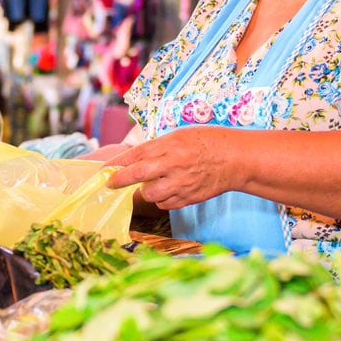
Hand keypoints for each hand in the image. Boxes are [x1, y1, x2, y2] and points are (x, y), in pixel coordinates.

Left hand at [103, 128, 245, 211]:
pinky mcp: (188, 199)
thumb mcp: (179, 136)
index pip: (137, 155)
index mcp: (171, 146)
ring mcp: (182, 184)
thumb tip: (132, 159)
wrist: (235, 159)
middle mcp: (174, 165)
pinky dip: (162, 199)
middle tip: (110, 183)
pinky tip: (167, 190)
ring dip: (146, 190)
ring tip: (153, 182)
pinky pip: (165, 204)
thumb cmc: (207, 142)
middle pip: (138, 175)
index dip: (118, 163)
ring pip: (150, 194)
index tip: (105, 170)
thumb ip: (157, 148)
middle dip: (120, 180)